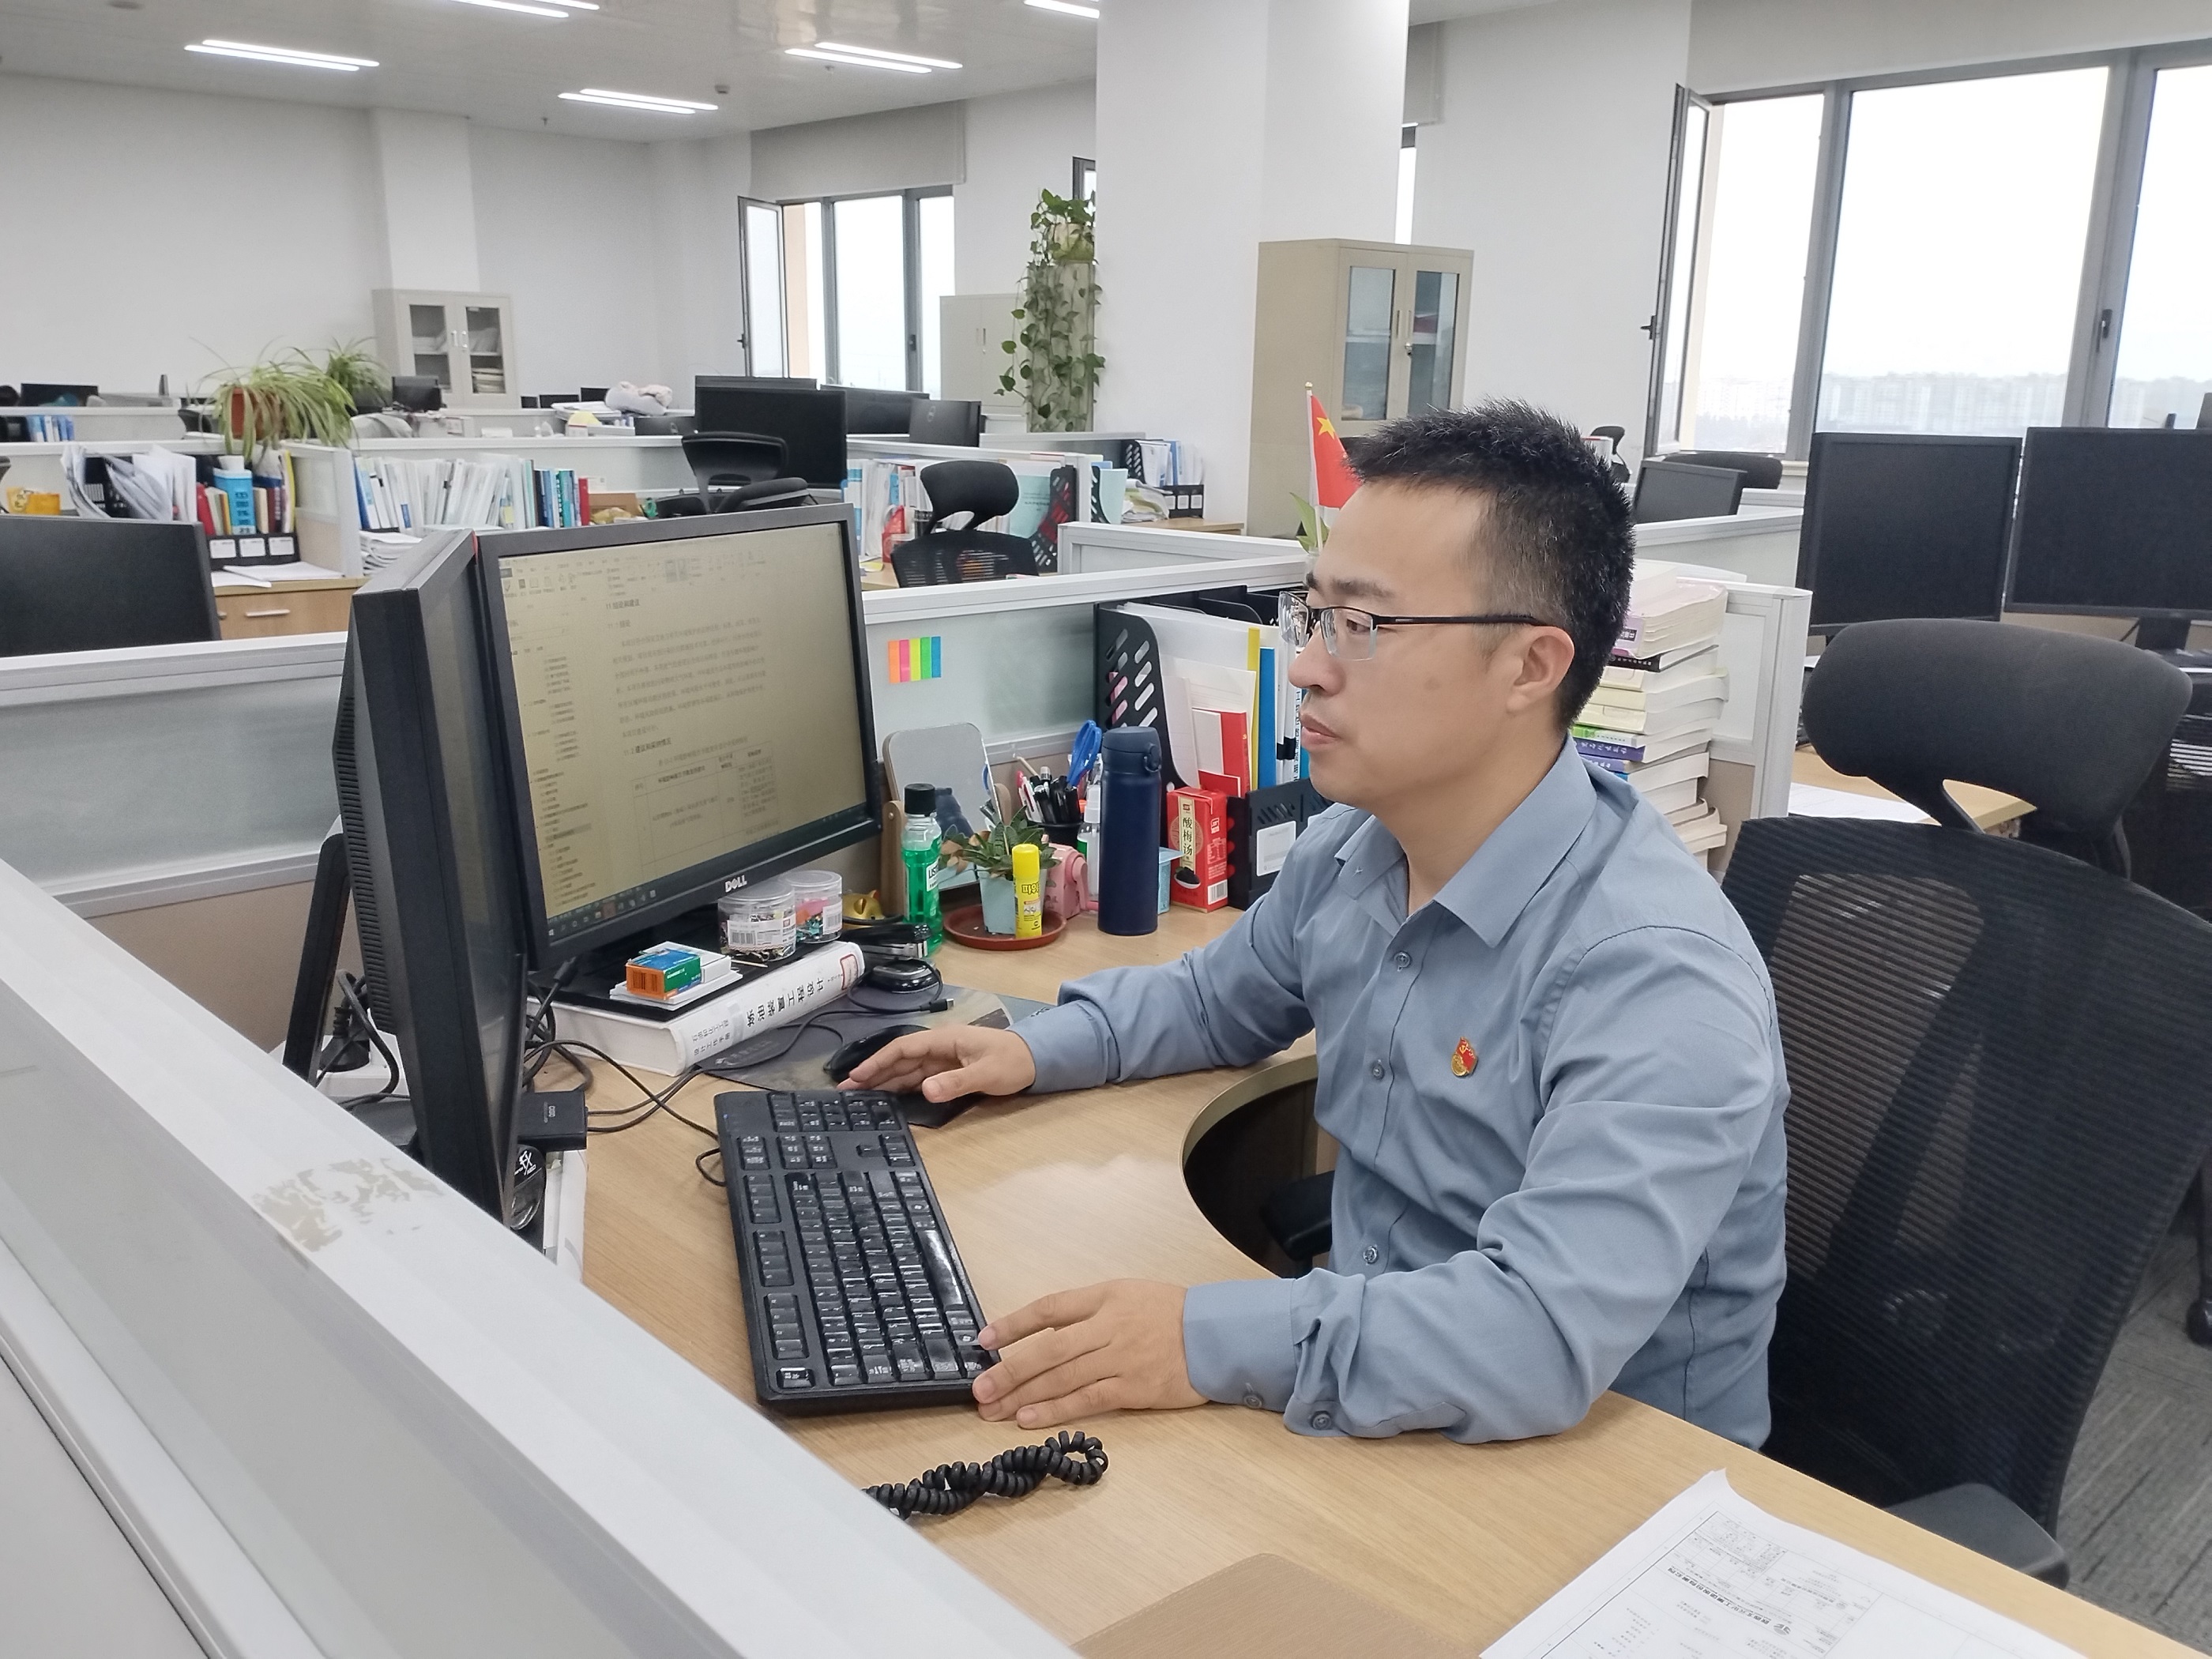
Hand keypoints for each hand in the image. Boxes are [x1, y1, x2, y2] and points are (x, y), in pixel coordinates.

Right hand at [839, 1024, 1036, 1102]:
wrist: (1035, 1060)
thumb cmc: (1012, 1062)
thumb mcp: (986, 1074)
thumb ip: (956, 1082)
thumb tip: (926, 1091)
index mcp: (944, 1040)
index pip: (904, 1048)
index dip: (879, 1062)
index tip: (857, 1076)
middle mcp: (938, 1047)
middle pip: (899, 1059)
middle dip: (873, 1073)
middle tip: (845, 1090)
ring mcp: (942, 1059)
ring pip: (906, 1070)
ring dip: (883, 1081)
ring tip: (858, 1095)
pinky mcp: (948, 1071)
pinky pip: (918, 1078)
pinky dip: (901, 1086)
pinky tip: (887, 1096)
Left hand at [971, 1280, 1204, 1428]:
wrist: (1217, 1335)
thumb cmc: (1170, 1314)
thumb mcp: (1127, 1296)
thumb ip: (1087, 1313)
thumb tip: (1043, 1334)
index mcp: (1104, 1297)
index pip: (1049, 1308)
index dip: (1013, 1324)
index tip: (984, 1340)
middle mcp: (1109, 1325)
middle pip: (1049, 1349)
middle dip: (1010, 1371)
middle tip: (980, 1390)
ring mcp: (1121, 1358)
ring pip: (1062, 1378)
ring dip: (1024, 1396)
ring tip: (993, 1410)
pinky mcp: (1134, 1388)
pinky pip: (1087, 1400)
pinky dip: (1055, 1411)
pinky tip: (1029, 1420)